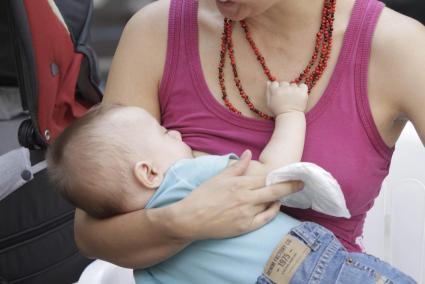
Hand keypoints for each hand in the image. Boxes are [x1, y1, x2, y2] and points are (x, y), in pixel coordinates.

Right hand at [168, 150, 301, 240]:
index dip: (282, 174)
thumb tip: (248, 153)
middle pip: (275, 191)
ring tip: (288, 192)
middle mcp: (245, 198)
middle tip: (302, 182)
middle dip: (290, 186)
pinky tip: (276, 205)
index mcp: (239, 184)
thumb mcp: (218, 177)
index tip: (293, 171)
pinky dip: (273, 211)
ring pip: (271, 204)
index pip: (266, 177)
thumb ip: (237, 166)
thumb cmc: (202, 196)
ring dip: (281, 197)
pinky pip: (265, 218)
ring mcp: (246, 214)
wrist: (190, 219)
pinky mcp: (245, 226)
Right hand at [266, 81, 307, 114]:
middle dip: (284, 89)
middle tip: (286, 97)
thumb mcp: (269, 103)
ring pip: (293, 85)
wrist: (290, 117)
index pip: (275, 83)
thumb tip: (268, 82)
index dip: (276, 88)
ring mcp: (294, 90)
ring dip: (293, 89)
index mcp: (275, 91)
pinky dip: (302, 89)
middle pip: (284, 83)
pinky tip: (299, 95)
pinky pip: (303, 86)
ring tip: (293, 98)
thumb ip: (268, 92)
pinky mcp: (302, 92)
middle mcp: (285, 89)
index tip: (279, 94)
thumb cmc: (278, 111)